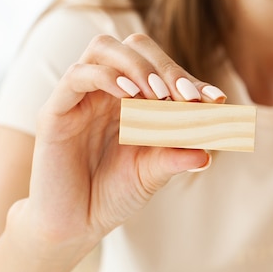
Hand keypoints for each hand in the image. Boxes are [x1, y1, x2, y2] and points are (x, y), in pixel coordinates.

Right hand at [10, 34, 225, 260]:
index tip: (216, 100)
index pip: (162, 70)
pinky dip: (106, 78)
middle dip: (165, 66)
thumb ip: (175, 158)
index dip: (190, 79)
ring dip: (137, 66)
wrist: (74, 224)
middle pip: (135, 47)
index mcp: (133, 101)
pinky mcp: (56, 111)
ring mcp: (81, 97)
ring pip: (104, 48)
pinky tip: (129, 97)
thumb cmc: (113, 195)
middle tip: (185, 96)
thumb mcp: (151, 175)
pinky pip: (78, 75)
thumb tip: (208, 154)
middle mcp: (107, 91)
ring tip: (158, 95)